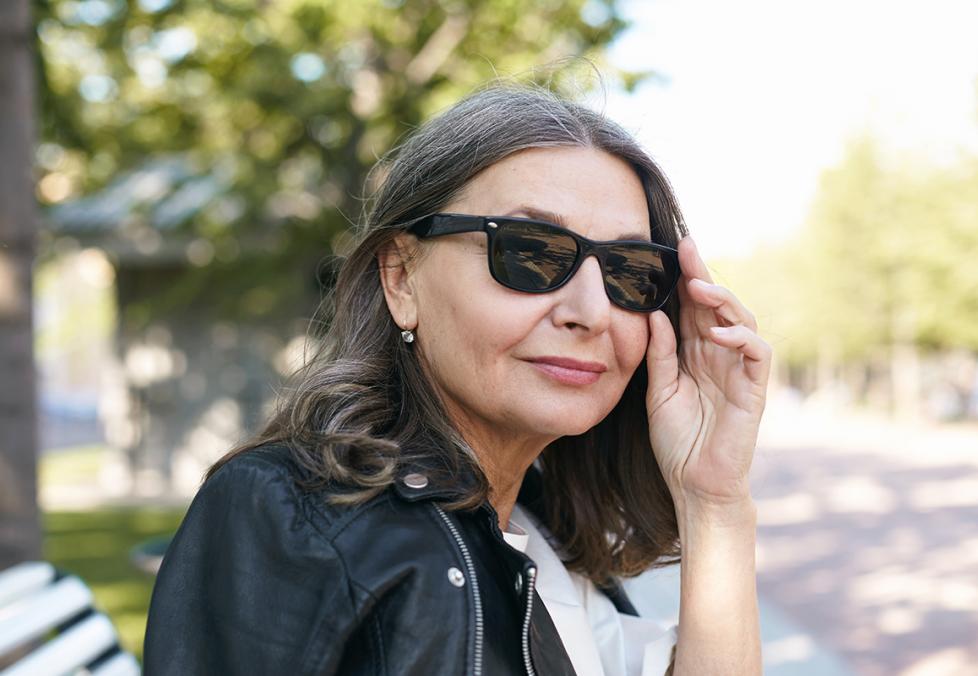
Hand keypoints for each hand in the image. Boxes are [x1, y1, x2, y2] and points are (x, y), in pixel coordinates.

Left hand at [645, 236, 771, 510]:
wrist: (694, 485)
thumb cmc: (677, 442)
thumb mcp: (658, 392)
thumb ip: (660, 354)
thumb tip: (654, 314)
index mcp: (695, 354)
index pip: (693, 308)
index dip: (687, 278)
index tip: (674, 248)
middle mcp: (719, 355)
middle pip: (717, 306)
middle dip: (704, 275)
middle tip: (687, 250)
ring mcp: (739, 370)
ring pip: (742, 320)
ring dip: (722, 300)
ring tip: (698, 287)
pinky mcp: (754, 390)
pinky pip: (757, 353)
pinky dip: (740, 337)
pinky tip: (717, 332)